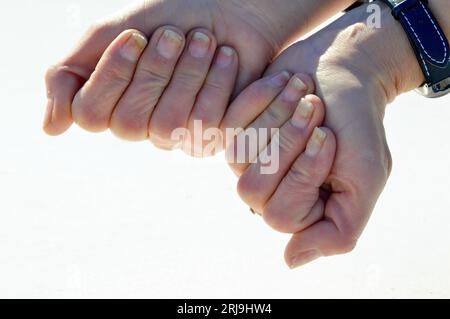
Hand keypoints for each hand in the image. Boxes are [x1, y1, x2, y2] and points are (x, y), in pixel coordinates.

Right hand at [43, 0, 354, 154]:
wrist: (227, 12)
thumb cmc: (167, 21)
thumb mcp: (109, 35)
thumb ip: (70, 76)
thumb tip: (51, 130)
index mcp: (112, 105)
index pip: (91, 115)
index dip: (112, 74)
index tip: (134, 36)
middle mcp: (142, 128)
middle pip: (131, 123)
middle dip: (154, 71)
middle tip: (174, 35)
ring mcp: (177, 138)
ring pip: (169, 125)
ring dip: (187, 73)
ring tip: (204, 40)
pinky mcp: (212, 138)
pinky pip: (207, 124)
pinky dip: (217, 80)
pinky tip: (226, 55)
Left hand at [222, 3, 424, 267]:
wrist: (344, 71)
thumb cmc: (357, 124)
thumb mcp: (366, 179)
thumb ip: (338, 231)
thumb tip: (290, 262)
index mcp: (301, 207)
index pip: (282, 216)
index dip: (304, 173)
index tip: (329, 136)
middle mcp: (269, 189)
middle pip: (253, 191)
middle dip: (288, 143)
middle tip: (315, 109)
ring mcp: (247, 160)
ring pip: (239, 158)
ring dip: (278, 117)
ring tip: (305, 91)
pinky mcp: (234, 129)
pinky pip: (232, 124)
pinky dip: (263, 97)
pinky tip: (287, 83)